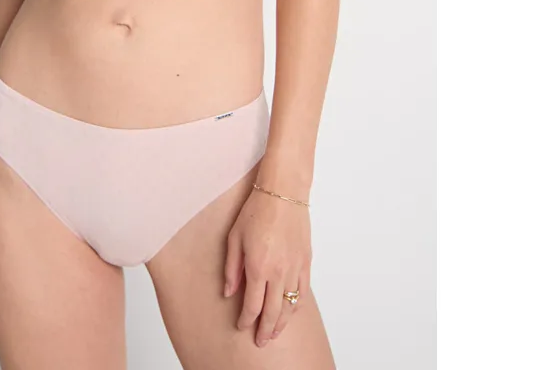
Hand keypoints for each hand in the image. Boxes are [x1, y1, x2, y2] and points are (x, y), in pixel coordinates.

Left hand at [222, 183, 310, 346]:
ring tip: (275, 333)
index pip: (253, 305)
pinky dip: (296, 306)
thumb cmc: (256, 211)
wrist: (283, 193)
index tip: (242, 327)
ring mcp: (295, 268)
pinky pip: (302, 291)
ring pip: (290, 306)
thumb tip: (229, 292)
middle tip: (261, 342)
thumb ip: (232, 269)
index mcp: (258, 268)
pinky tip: (290, 311)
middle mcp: (278, 272)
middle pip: (273, 312)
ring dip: (282, 322)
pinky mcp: (306, 261)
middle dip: (265, 330)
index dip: (246, 320)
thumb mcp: (234, 239)